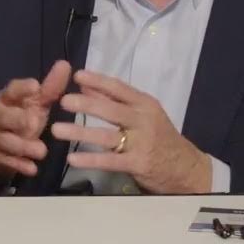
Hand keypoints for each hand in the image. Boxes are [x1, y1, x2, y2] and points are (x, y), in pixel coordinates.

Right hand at [0, 60, 71, 179]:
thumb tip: (65, 64)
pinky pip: (7, 161)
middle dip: (17, 118)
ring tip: (41, 151)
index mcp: (7, 100)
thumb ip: (49, 88)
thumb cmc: (20, 120)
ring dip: (23, 146)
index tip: (35, 85)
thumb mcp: (35, 105)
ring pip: (5, 141)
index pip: (11, 91)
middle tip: (34, 121)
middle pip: (4, 116)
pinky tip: (32, 169)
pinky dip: (19, 165)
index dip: (22, 88)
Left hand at [51, 69, 211, 193]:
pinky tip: (72, 159)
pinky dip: (90, 160)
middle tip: (63, 101)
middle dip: (86, 104)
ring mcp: (142, 142)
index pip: (119, 88)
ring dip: (80, 133)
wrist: (187, 169)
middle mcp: (143, 120)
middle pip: (111, 110)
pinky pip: (110, 161)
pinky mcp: (138, 164)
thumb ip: (113, 100)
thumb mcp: (142, 114)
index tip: (76, 75)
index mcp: (145, 104)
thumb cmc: (160, 137)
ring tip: (56, 130)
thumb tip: (84, 84)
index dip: (97, 80)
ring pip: (106, 136)